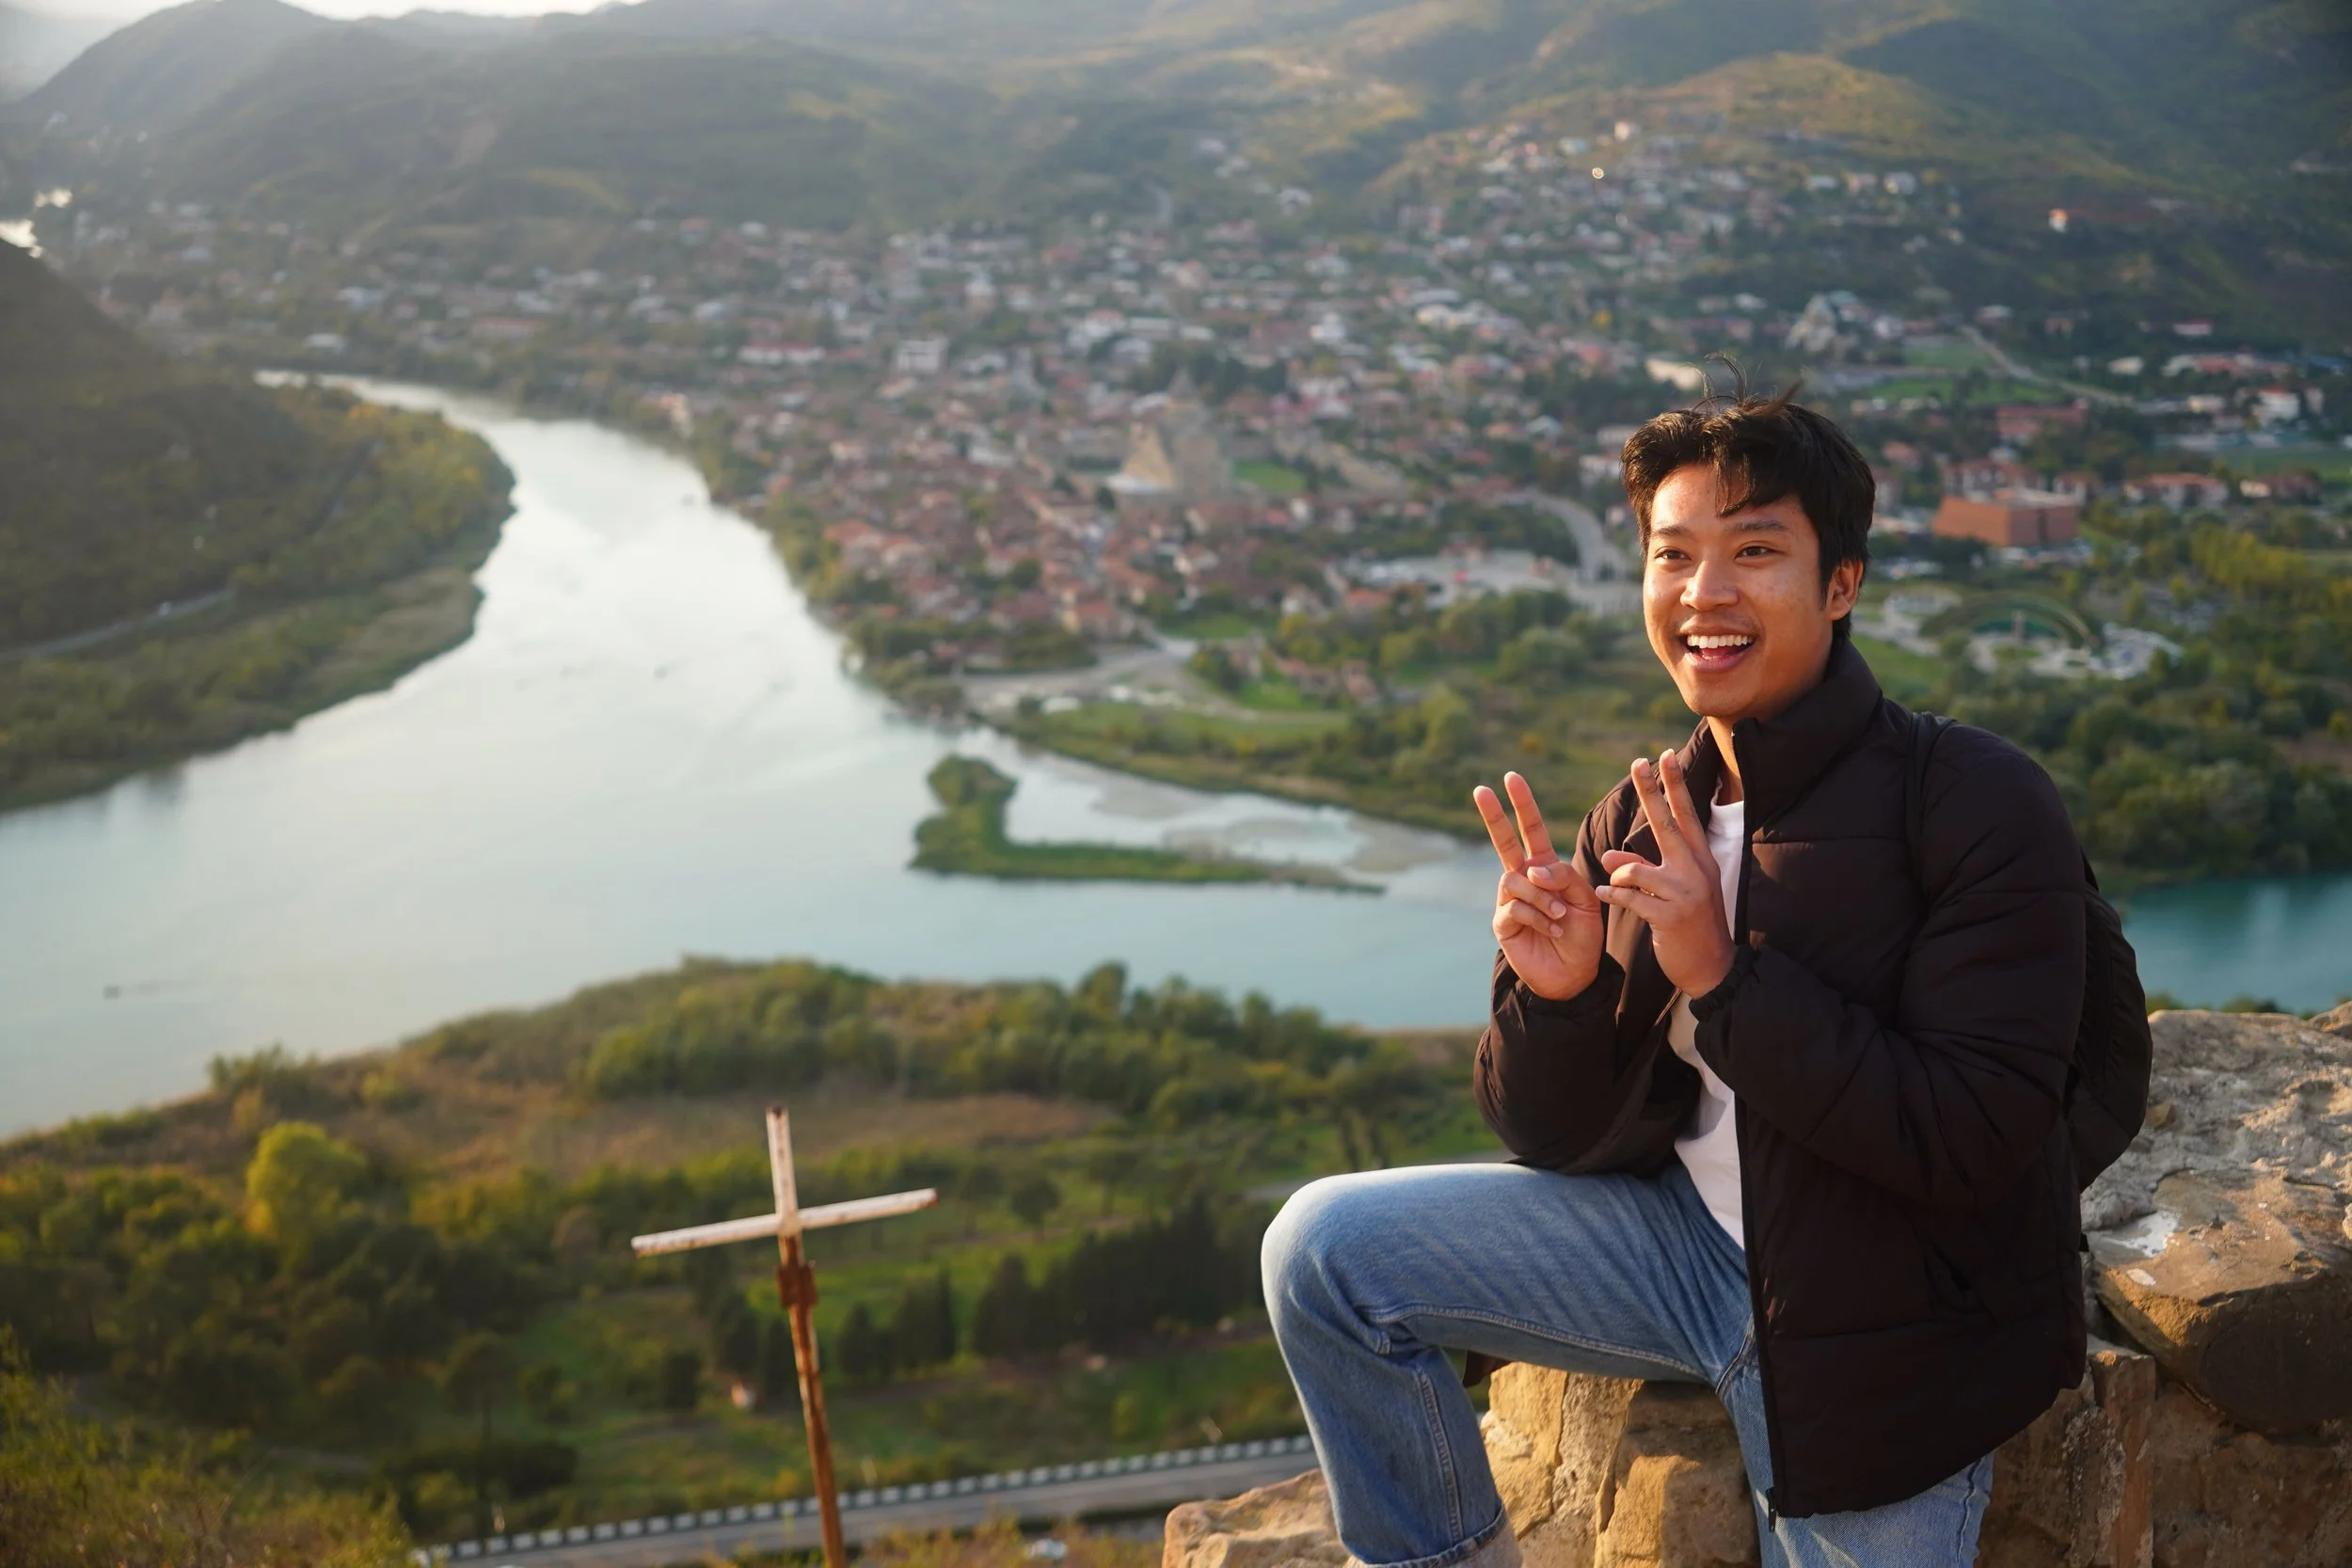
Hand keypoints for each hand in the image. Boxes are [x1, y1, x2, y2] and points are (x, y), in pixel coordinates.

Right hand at [1473, 771, 1604, 1001]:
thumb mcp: (1586, 898)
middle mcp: (1523, 879)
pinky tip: (1552, 928)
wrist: (1574, 974)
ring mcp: (1510, 900)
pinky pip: (1516, 907)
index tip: (1511, 778)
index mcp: (1544, 867)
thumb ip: (1565, 876)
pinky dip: (1539, 916)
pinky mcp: (1503, 922)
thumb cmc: (1582, 934)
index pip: (1531, 829)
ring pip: (1517, 880)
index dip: (1522, 804)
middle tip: (1481, 789)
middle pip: (1504, 841)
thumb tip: (1533, 870)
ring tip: (1560, 915)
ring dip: (1543, 896)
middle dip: (1493, 814)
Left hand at [1596, 753, 1736, 997]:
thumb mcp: (1671, 892)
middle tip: (1639, 762)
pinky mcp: (1671, 916)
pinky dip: (1612, 894)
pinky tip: (1603, 895)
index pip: (1686, 815)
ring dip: (1618, 875)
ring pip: (1636, 869)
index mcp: (1699, 860)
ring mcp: (1686, 893)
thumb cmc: (1689, 925)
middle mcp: (1697, 870)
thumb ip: (1642, 869)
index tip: (1665, 756)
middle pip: (1669, 824)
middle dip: (1652, 792)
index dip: (1675, 786)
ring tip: (1613, 886)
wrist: (1712, 968)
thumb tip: (1610, 855)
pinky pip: (1630, 897)